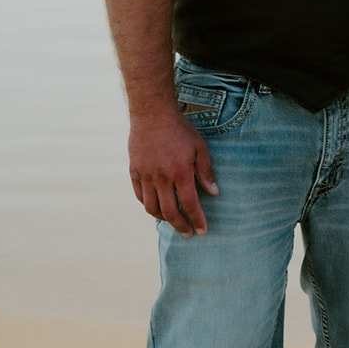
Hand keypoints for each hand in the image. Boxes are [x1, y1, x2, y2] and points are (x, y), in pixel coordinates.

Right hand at [128, 109, 218, 237]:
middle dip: (181, 226)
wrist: (153, 114)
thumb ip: (206, 171)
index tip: (202, 230)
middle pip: (170, 212)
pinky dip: (148, 205)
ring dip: (164, 219)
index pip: (190, 204)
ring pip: (152, 208)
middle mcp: (162, 178)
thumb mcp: (199, 147)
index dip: (197, 220)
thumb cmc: (180, 130)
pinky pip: (140, 196)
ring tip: (173, 220)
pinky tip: (157, 206)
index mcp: (180, 173)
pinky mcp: (134, 172)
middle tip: (188, 233)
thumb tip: (214, 193)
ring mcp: (146, 176)